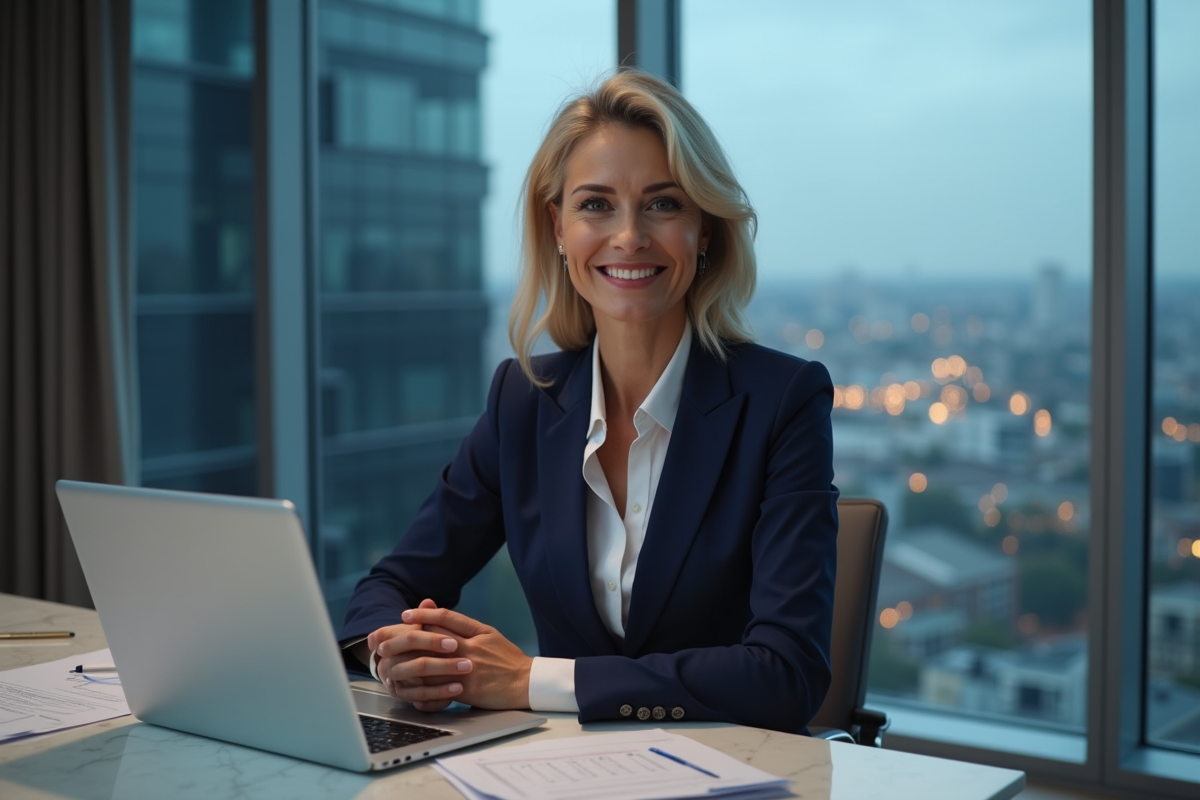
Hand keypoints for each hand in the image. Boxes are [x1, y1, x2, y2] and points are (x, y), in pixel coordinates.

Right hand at [368, 599, 466, 711]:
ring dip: (444, 676)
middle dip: (442, 662)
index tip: (454, 641)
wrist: (401, 664)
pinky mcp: (402, 695)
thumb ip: (425, 617)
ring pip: (418, 679)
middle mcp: (386, 661)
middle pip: (414, 661)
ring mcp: (394, 680)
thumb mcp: (419, 627)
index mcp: (386, 639)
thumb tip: (428, 602)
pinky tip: (457, 690)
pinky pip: (420, 698)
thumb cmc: (415, 641)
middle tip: (468, 662)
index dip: (430, 639)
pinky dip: (439, 694)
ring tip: (466, 674)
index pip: (408, 637)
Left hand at [393, 606, 532, 710]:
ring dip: (410, 658)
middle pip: (435, 636)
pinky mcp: (468, 688)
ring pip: (434, 660)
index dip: (424, 614)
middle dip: (410, 634)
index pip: (447, 617)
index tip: (407, 613)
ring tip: (392, 657)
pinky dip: (423, 683)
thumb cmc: (508, 660)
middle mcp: (473, 646)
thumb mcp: (490, 635)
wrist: (527, 683)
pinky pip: (440, 685)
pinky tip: (409, 682)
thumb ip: (467, 626)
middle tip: (389, 633)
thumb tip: (442, 615)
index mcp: (480, 631)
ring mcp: (469, 667)